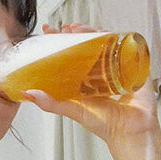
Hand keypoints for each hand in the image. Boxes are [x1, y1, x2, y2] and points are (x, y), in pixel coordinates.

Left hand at [26, 23, 159, 150]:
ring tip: (81, 28)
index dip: (59, 43)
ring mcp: (116, 68)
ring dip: (92, 32)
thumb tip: (28, 94)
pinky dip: (115, 37)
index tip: (48, 32)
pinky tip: (105, 33)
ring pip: (104, 43)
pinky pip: (124, 47)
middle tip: (66, 27)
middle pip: (87, 45)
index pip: (70, 56)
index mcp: (85, 81)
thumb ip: (51, 103)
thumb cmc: (105, 125)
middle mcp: (100, 73)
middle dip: (76, 33)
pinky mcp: (132, 66)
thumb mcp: (73, 111)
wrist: (131, 132)